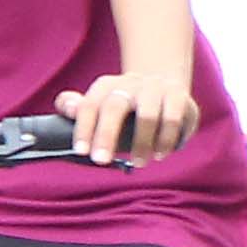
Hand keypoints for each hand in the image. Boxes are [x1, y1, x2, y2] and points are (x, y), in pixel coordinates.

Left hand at [62, 72, 197, 164]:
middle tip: (101, 161)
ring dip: (141, 144)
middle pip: (114, 107)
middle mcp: (129, 83)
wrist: (164, 84)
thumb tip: (68, 108)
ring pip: (147, 116)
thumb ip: (77, 107)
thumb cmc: (126, 105)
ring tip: (139, 163)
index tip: (81, 151)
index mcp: (107, 86)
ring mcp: (155, 88)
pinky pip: (172, 119)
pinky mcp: (178, 96)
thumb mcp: (101, 104)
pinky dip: (165, 140)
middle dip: (106, 136)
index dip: (83, 128)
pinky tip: (160, 154)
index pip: (90, 105)